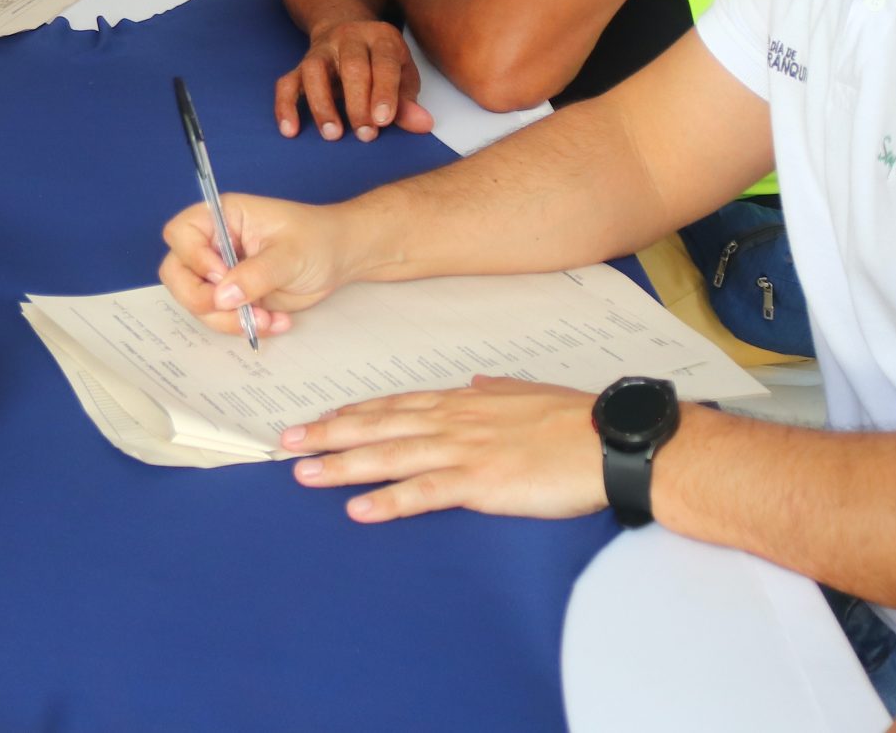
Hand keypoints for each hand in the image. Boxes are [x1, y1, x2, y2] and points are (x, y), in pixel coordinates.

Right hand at [157, 193, 362, 335]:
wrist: (340, 258)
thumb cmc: (317, 239)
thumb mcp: (289, 254)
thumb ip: (255, 274)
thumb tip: (222, 296)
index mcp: (222, 218)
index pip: (180, 233)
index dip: (193, 257)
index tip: (223, 274)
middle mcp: (213, 244)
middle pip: (176, 273)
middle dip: (201, 299)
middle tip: (236, 308)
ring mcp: (220, 274)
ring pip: (197, 303)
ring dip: (227, 319)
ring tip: (268, 320)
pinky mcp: (233, 298)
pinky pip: (220, 318)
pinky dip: (242, 327)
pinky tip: (275, 322)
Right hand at [275, 19, 434, 141]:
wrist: (349, 28)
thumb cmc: (382, 62)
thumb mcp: (403, 76)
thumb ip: (409, 102)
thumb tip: (424, 125)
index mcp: (381, 38)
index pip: (384, 62)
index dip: (384, 92)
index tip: (383, 120)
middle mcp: (350, 38)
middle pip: (351, 66)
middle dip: (358, 103)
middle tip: (365, 135)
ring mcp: (321, 50)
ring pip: (314, 70)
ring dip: (322, 104)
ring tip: (333, 134)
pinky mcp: (300, 65)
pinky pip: (286, 83)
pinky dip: (285, 106)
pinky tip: (290, 130)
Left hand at [282, 376, 603, 522]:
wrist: (609, 440)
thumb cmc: (575, 420)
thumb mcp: (527, 394)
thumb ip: (495, 391)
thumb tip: (474, 385)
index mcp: (464, 402)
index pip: (395, 405)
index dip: (354, 413)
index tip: (320, 417)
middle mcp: (454, 421)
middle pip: (379, 427)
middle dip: (329, 434)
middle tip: (287, 442)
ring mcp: (465, 450)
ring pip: (390, 457)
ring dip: (343, 464)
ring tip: (303, 472)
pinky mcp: (481, 482)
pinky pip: (425, 493)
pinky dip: (389, 501)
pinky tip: (358, 509)